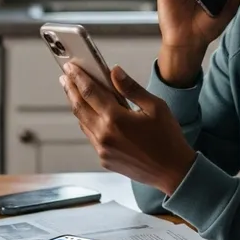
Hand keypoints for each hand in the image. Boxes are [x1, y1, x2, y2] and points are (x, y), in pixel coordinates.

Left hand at [60, 62, 196, 195]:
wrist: (173, 172)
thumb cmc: (168, 139)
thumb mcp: (155, 107)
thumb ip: (131, 88)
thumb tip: (114, 72)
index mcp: (116, 119)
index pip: (90, 92)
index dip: (78, 77)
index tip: (70, 67)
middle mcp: (104, 135)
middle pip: (80, 107)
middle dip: (71, 89)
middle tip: (66, 77)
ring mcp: (102, 149)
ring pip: (82, 122)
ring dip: (77, 105)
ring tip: (74, 92)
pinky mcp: (104, 159)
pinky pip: (91, 136)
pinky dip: (87, 122)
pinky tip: (91, 114)